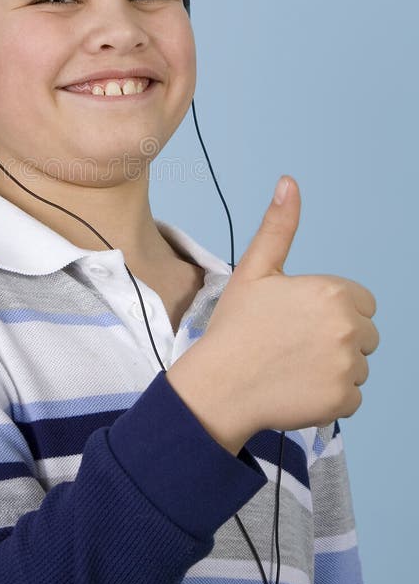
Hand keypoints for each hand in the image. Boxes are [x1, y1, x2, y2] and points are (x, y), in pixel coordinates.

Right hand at [165, 176, 379, 453]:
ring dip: (335, 368)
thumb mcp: (254, 270)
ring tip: (293, 366)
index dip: (330, 310)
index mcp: (332, 293)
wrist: (219, 384)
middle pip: (365, 334)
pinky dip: (330, 396)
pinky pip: (352, 396)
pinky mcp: (344, 400)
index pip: (360, 302)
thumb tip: (289, 182)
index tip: (298, 320)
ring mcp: (348, 367)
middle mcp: (348, 329)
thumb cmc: (235, 326)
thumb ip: (279, 227)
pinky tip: (298, 387)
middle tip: (293, 344)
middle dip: (337, 338)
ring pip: (359, 365)